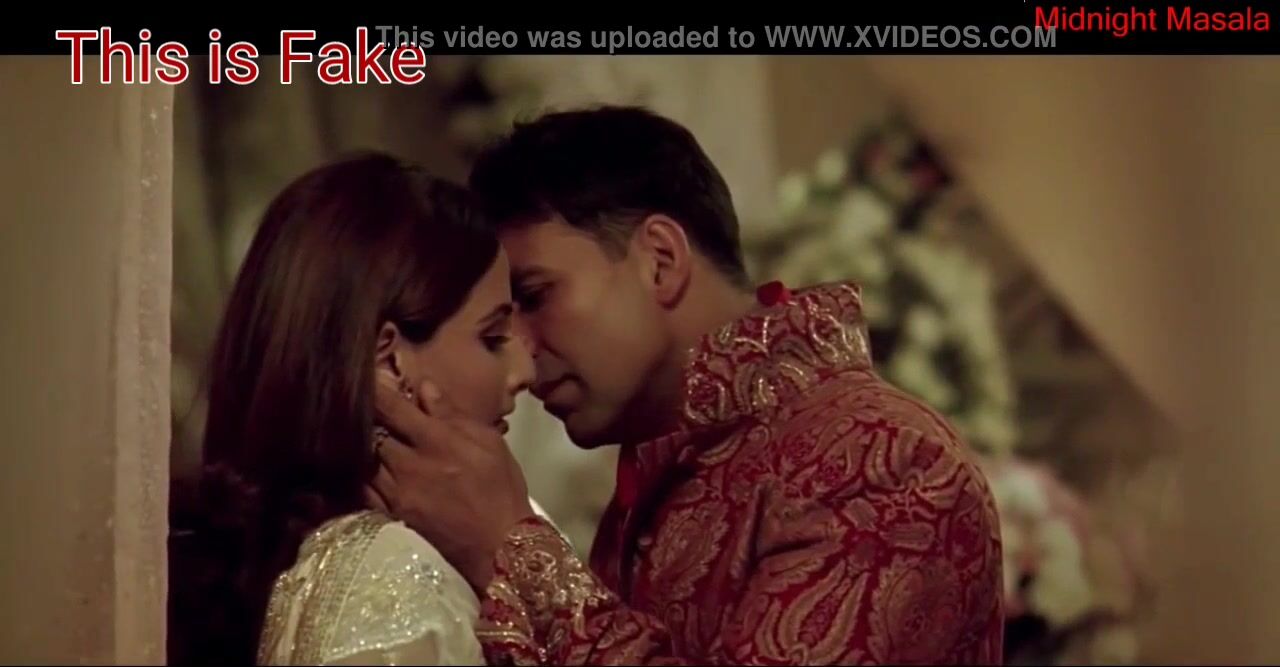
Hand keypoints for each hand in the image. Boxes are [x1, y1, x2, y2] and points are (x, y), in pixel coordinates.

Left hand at [366, 375, 534, 589]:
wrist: (500, 545)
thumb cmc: (501, 488)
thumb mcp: (489, 443)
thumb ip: (454, 415)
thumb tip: (424, 388)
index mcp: (437, 441)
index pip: (394, 409)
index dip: (376, 392)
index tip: (364, 378)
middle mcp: (411, 464)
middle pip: (372, 434)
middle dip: (368, 421)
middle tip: (362, 410)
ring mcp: (398, 492)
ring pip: (366, 462)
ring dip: (364, 448)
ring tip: (361, 438)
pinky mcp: (393, 515)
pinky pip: (366, 491)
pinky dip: (363, 477)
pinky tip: (364, 470)